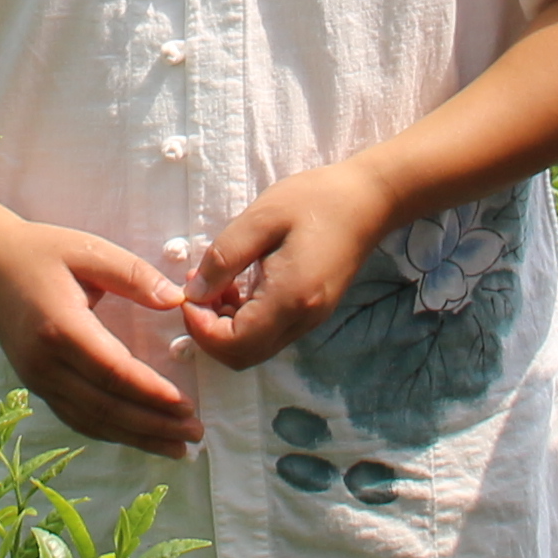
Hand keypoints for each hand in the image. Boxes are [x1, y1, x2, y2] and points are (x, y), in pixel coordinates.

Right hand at [0, 221, 201, 453]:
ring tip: (176, 448)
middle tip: (195, 435)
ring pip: (92, 421)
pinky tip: (138, 438)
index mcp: (61, 328)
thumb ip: (134, 275)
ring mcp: (37, 379)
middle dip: (153, 426)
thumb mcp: (89, 251)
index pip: (113, 373)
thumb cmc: (41, 251)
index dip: (152, 394)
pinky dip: (110, 432)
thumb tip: (177, 300)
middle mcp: (46, 363)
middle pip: (106, 407)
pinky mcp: (35, 384)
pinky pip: (76, 418)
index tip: (187, 405)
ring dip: (136, 438)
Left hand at [185, 159, 396, 373]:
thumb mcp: (261, 218)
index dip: (200, 327)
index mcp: (290, 298)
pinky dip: (243, 320)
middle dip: (208, 331)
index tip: (189, 292)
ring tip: (216, 282)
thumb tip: (194, 292)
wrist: (368, 201)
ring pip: (253, 349)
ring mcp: (309, 321)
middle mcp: (301, 320)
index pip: (233, 344)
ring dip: (224, 326)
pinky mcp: (310, 314)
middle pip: (241, 356)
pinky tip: (238, 285)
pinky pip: (267, 334)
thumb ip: (223, 257)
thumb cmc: (316, 200)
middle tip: (198, 290)